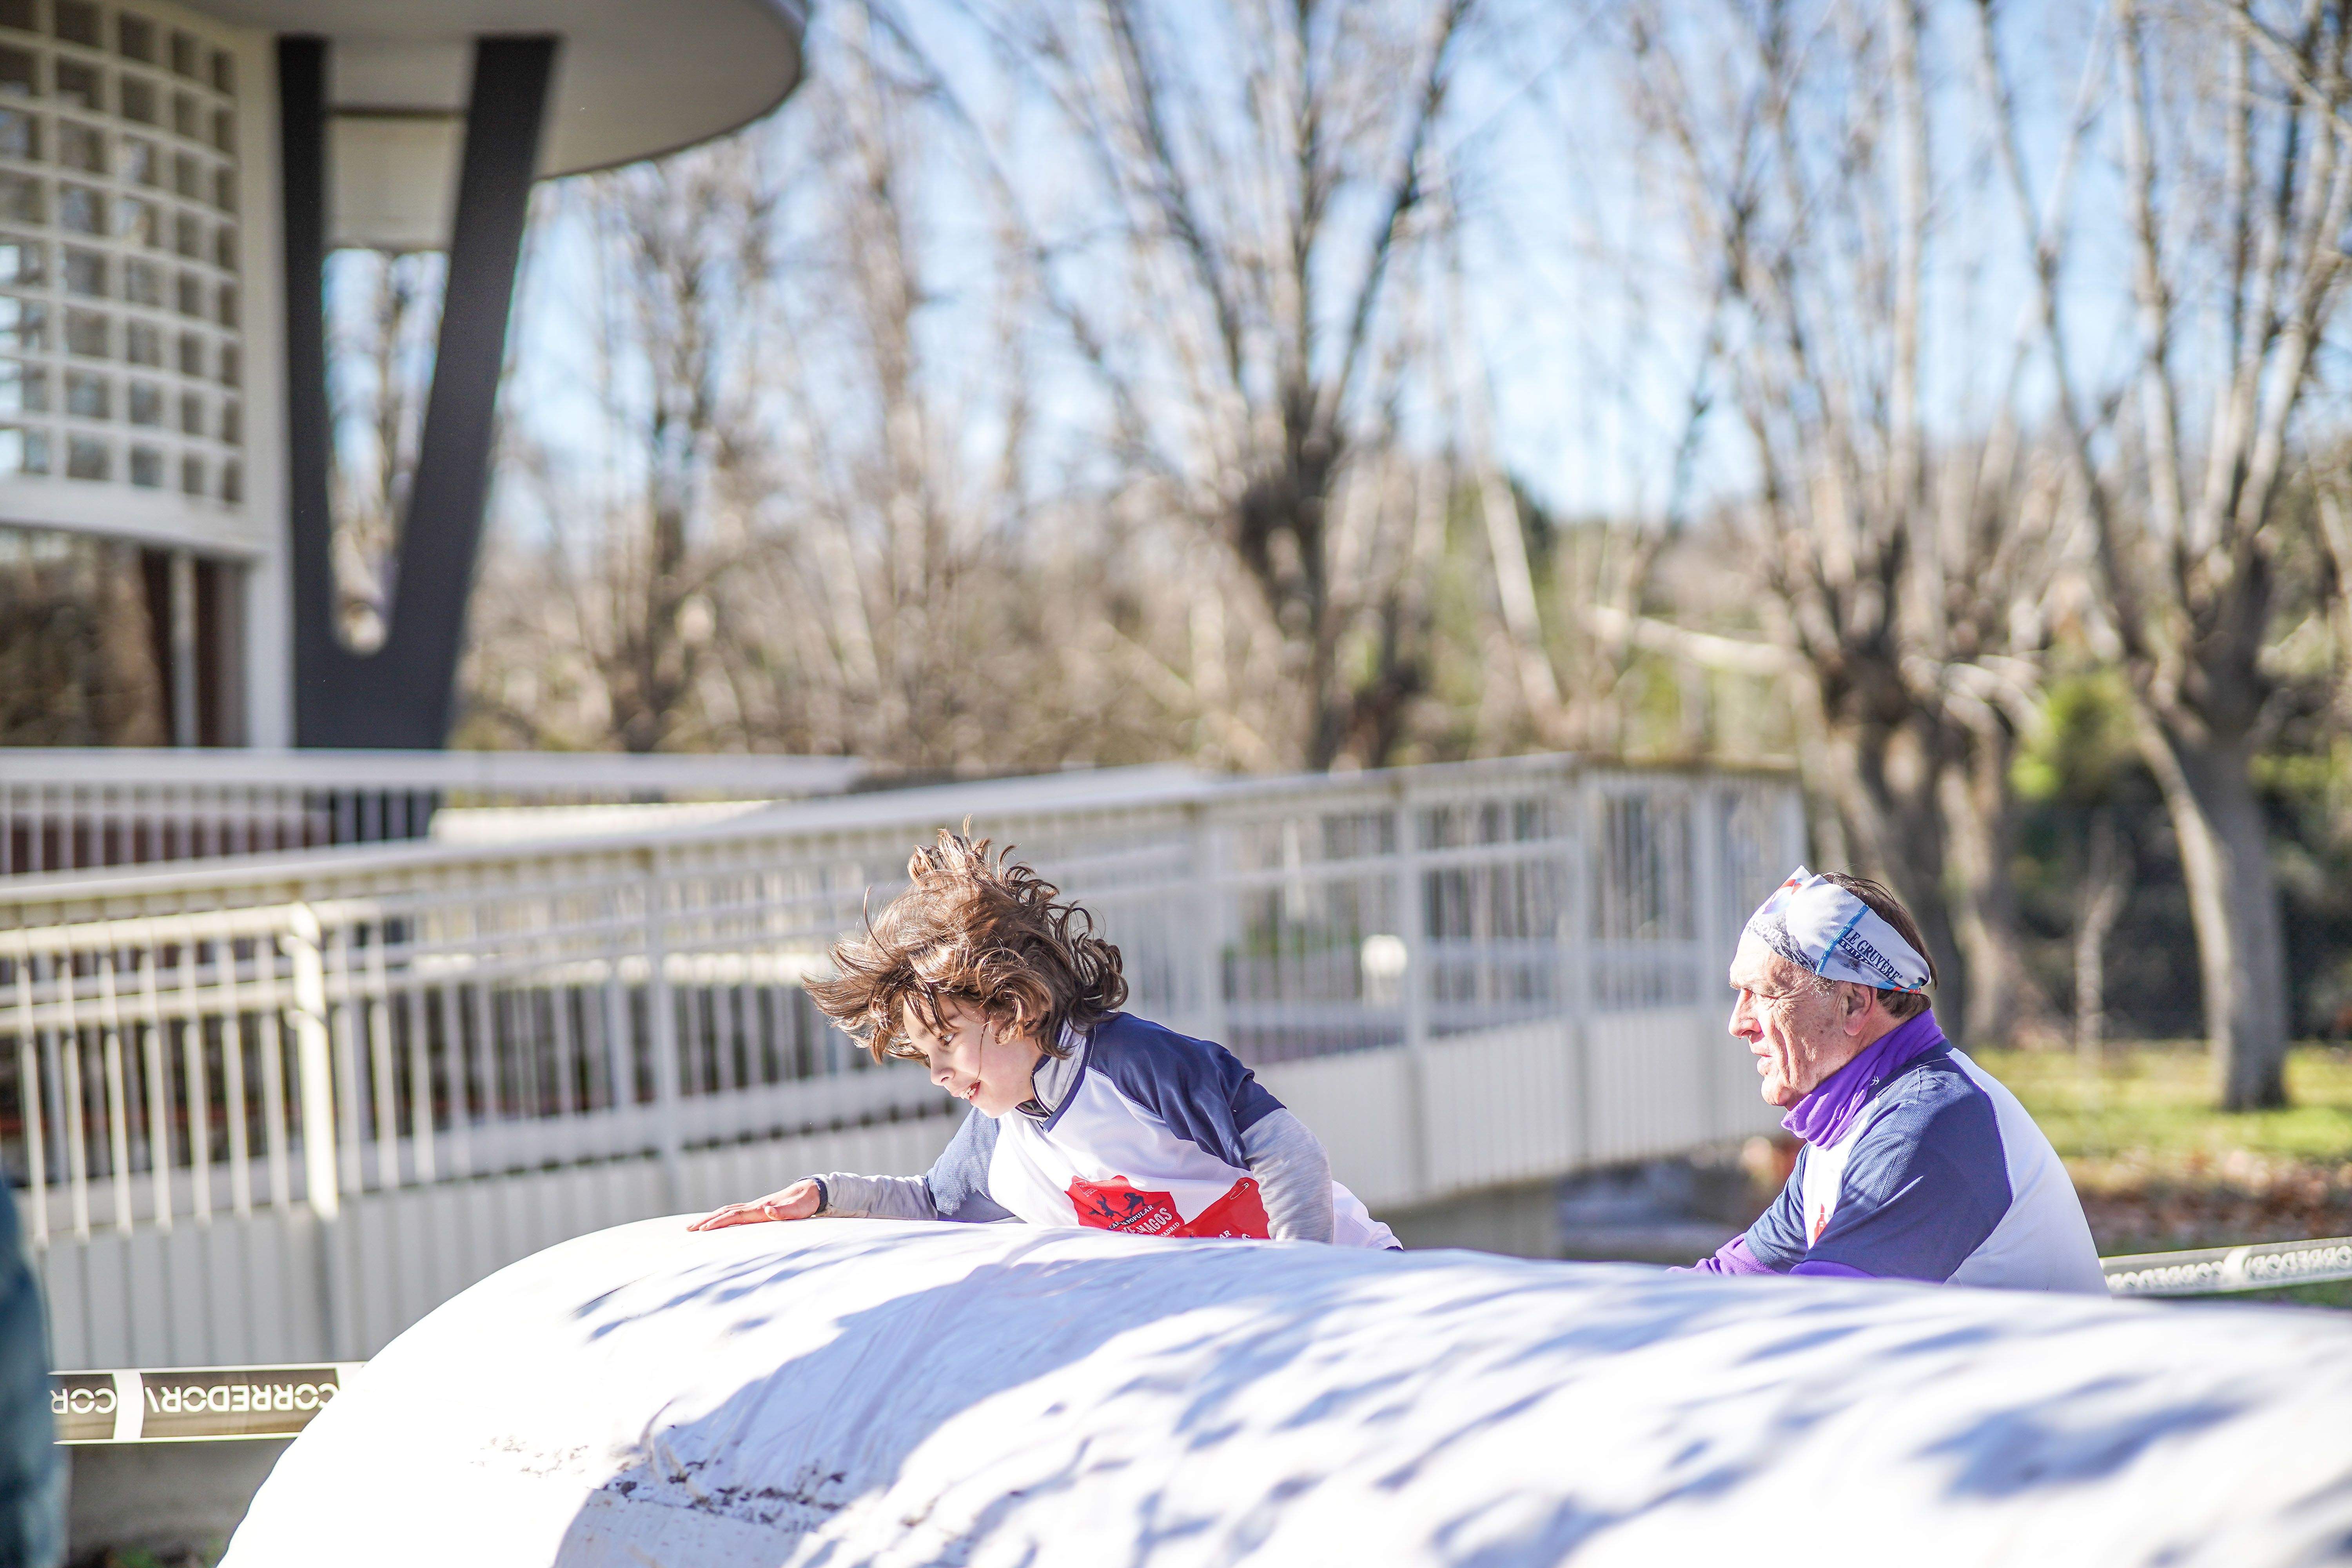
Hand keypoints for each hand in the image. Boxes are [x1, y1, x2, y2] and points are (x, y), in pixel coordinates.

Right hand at [687, 1179, 821, 1230]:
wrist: (810, 1192)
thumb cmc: (805, 1204)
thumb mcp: (799, 1210)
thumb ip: (784, 1211)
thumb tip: (768, 1209)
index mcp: (760, 1209)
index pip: (735, 1216)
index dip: (719, 1222)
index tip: (704, 1230)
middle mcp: (754, 1206)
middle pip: (725, 1212)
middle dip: (707, 1221)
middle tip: (688, 1230)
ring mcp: (755, 1207)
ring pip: (728, 1211)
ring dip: (711, 1218)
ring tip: (695, 1227)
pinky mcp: (757, 1209)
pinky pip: (734, 1213)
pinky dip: (721, 1217)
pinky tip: (717, 1222)